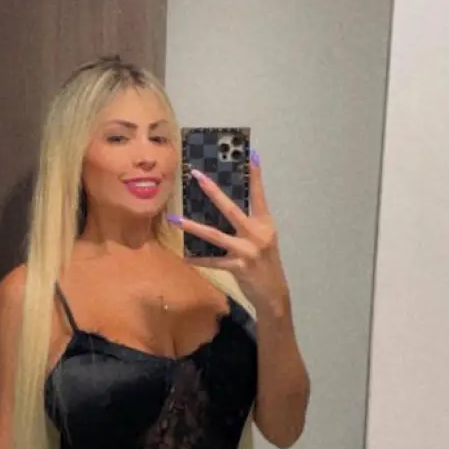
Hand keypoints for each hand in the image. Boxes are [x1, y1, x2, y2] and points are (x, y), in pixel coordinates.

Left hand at [167, 150, 289, 314]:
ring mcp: (247, 251)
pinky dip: (198, 260)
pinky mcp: (238, 267)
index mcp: (265, 223)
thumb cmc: (265, 262)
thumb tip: (226, 207)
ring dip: (192, 227)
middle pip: (231, 209)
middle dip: (212, 191)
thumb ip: (249, 223)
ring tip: (174, 219)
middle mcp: (257, 234)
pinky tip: (184, 257)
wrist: (273, 293)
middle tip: (197, 175)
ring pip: (215, 235)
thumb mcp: (263, 239)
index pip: (258, 195)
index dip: (255, 176)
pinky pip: (213, 261)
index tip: (251, 155)